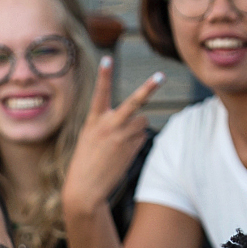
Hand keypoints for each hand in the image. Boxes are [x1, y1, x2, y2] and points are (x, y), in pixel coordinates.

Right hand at [63, 57, 161, 215]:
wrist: (86, 188)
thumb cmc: (86, 161)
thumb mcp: (89, 136)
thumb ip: (108, 123)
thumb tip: (140, 118)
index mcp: (94, 120)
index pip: (100, 93)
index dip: (105, 75)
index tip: (107, 58)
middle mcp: (109, 126)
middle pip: (134, 102)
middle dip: (148, 88)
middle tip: (161, 76)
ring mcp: (123, 137)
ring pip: (142, 120)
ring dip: (137, 126)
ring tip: (120, 142)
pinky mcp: (132, 148)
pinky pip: (142, 136)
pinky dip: (136, 140)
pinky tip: (122, 152)